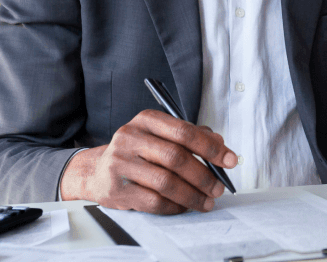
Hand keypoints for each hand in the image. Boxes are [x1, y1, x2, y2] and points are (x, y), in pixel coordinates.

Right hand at [59, 109, 237, 213]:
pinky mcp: (116, 189)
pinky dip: (175, 206)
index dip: (211, 148)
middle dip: (204, 175)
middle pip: (176, 157)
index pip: (184, 132)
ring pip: (166, 182)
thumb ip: (189, 136)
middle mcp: (130, 138)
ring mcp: (120, 163)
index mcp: (146, 120)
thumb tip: (220, 143)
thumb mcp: (160, 135)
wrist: (96, 171)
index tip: (230, 160)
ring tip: (207, 201)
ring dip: (192, 195)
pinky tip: (185, 206)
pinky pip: (153, 201)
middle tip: (219, 187)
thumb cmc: (137, 152)